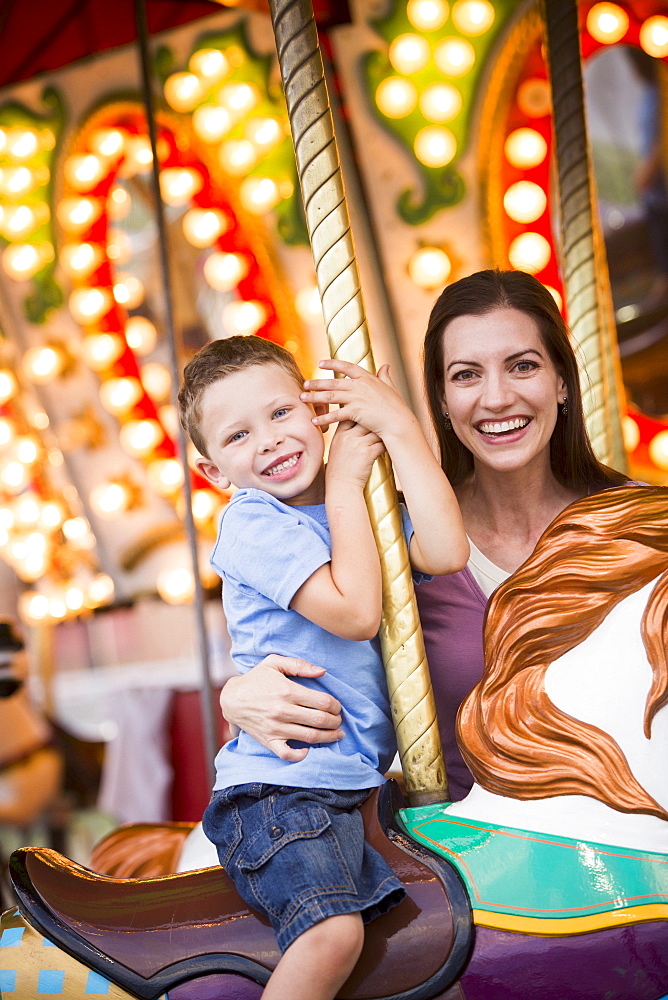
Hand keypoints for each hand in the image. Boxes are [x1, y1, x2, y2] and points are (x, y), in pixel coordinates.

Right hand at [220, 656, 342, 761]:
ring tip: (336, 734)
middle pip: (320, 720)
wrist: (232, 698)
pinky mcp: (268, 741)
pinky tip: (308, 750)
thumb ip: (300, 665)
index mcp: (287, 691)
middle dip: (335, 721)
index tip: (337, 706)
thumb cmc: (256, 679)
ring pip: (309, 737)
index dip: (335, 705)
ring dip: (328, 737)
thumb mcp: (274, 663)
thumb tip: (322, 672)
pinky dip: (300, 755)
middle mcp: (282, 710)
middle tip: (338, 720)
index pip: (322, 702)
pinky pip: (287, 754)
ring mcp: (275, 728)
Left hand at [302, 359, 409, 439]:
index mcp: (367, 378)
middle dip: (317, 383)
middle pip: (333, 383)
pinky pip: (336, 414)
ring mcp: (357, 398)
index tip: (320, 363)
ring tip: (302, 398)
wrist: (398, 422)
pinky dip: (324, 418)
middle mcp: (360, 385)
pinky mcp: (355, 411)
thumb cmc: (396, 406)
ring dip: (315, 397)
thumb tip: (386, 366)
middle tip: (304, 384)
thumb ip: (385, 376)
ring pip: (330, 396)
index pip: (346, 366)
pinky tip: (314, 420)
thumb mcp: (390, 387)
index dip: (333, 364)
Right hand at [326, 418, 384, 488]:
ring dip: (384, 431)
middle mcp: (348, 436)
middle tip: (386, 419)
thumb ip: (345, 435)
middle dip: (376, 419)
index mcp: (340, 434)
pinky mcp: (368, 453)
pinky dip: (388, 443)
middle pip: (366, 420)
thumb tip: (356, 426)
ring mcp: (358, 444)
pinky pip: (382, 443)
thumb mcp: (336, 448)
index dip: (362, 413)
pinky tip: (391, 444)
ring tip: (392, 431)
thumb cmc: (340, 469)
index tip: (371, 414)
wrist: (341, 485)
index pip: (352, 414)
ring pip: (376, 430)